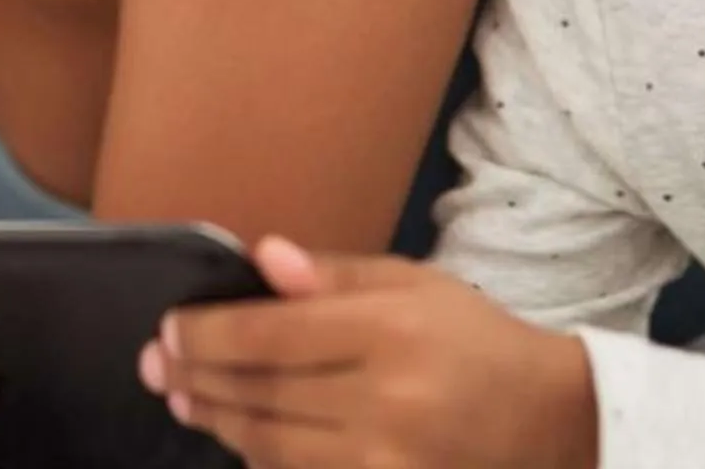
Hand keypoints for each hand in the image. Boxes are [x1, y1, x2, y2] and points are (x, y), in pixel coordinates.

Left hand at [148, 237, 596, 468]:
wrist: (549, 419)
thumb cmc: (472, 338)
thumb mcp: (412, 283)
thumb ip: (333, 276)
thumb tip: (262, 257)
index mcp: (387, 331)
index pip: (268, 336)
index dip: (206, 335)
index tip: (167, 329)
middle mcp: (384, 400)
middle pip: (261, 393)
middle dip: (197, 378)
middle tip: (155, 365)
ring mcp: (384, 461)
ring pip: (271, 445)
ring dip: (218, 421)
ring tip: (183, 399)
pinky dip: (263, 456)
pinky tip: (238, 436)